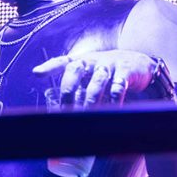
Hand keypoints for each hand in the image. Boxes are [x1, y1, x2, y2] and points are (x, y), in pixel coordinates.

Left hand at [33, 50, 159, 107]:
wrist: (139, 63)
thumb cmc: (109, 72)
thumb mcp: (91, 74)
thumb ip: (78, 87)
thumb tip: (61, 114)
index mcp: (82, 61)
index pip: (62, 62)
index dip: (49, 67)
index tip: (37, 73)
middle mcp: (92, 60)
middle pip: (75, 70)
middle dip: (68, 90)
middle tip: (65, 110)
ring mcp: (109, 64)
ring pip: (96, 83)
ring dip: (90, 101)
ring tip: (85, 116)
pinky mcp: (125, 71)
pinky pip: (118, 88)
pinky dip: (114, 102)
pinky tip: (110, 112)